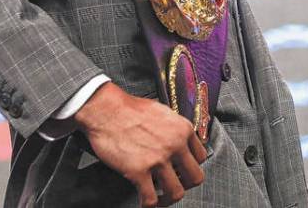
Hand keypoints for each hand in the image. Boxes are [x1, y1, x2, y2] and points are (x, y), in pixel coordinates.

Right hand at [73, 82, 206, 206]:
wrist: (106, 109)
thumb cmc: (130, 108)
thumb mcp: (163, 111)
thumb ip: (174, 128)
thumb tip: (179, 141)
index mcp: (183, 129)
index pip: (201, 157)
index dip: (192, 166)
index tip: (183, 170)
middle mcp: (175, 145)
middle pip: (195, 178)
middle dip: (186, 185)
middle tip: (176, 185)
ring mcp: (158, 159)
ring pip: (176, 193)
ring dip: (168, 198)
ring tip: (160, 197)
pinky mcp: (139, 171)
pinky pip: (150, 199)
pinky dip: (148, 205)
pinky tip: (144, 202)